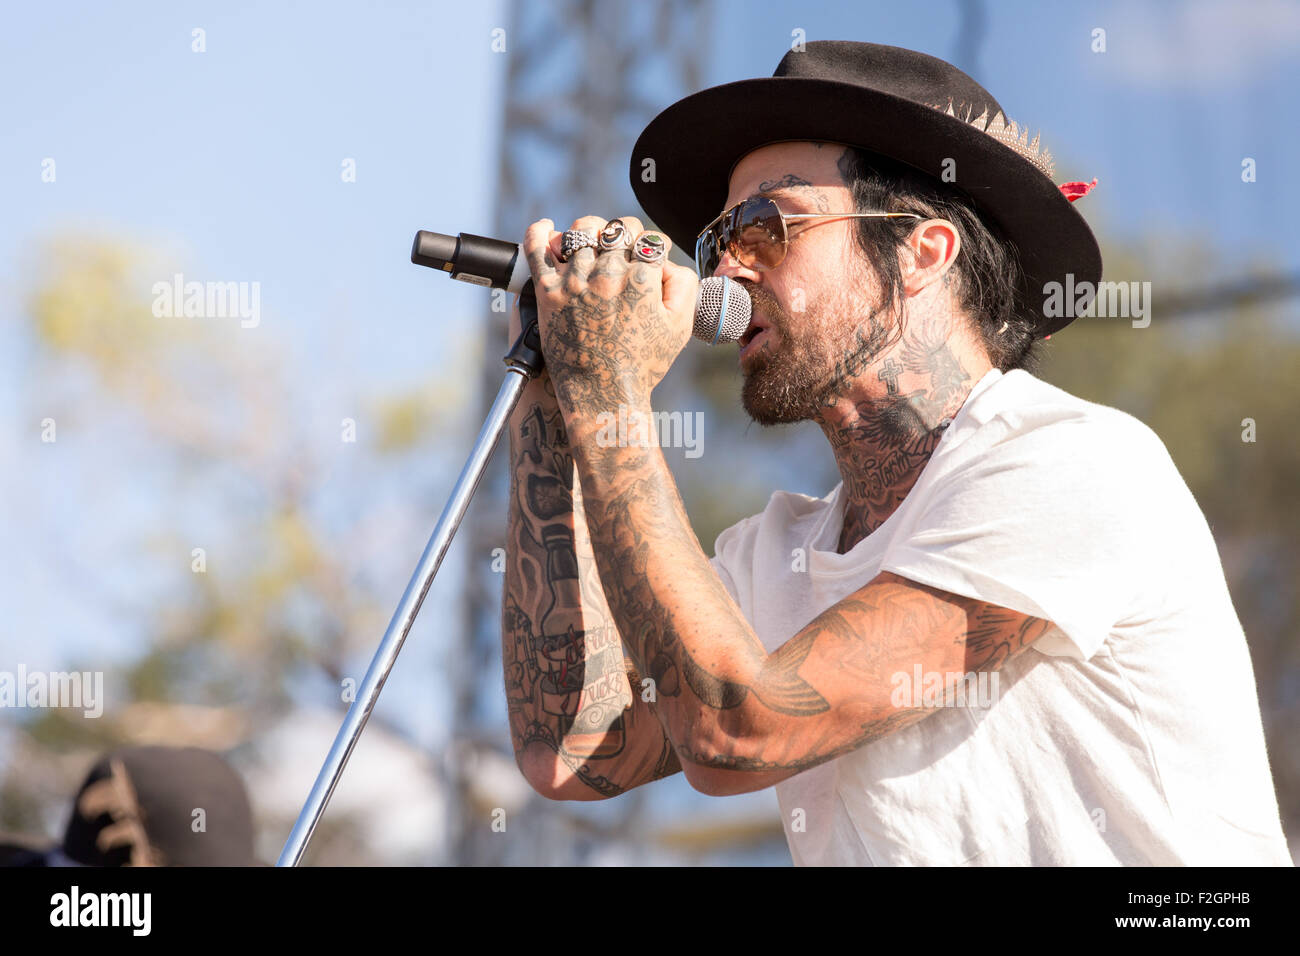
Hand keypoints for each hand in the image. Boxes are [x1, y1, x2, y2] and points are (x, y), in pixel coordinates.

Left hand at [521, 215, 697, 418]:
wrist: (603, 395)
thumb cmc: (642, 365)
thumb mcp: (680, 328)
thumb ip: (684, 285)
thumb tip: (666, 261)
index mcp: (641, 279)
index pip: (649, 240)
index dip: (652, 247)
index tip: (649, 257)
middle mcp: (607, 274)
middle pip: (616, 231)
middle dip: (624, 235)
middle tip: (623, 249)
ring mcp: (575, 281)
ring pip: (580, 233)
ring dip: (590, 235)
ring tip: (592, 246)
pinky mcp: (548, 292)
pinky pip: (537, 250)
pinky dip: (539, 233)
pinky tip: (546, 228)